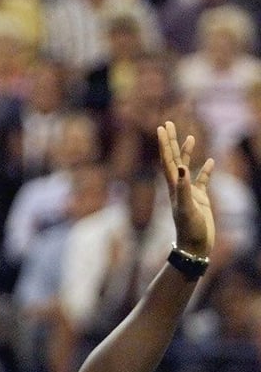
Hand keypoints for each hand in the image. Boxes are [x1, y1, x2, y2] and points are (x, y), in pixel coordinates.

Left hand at [157, 121, 214, 258]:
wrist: (195, 247)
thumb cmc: (190, 229)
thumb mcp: (187, 207)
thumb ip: (184, 187)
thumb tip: (181, 167)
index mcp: (173, 187)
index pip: (167, 160)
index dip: (164, 144)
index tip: (161, 127)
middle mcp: (179, 187)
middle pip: (173, 159)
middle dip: (171, 142)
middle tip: (169, 123)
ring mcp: (190, 193)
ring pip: (187, 167)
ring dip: (187, 152)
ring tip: (190, 137)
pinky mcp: (200, 199)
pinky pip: (202, 180)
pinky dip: (205, 170)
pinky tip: (210, 161)